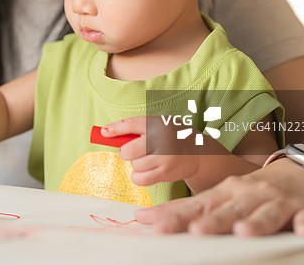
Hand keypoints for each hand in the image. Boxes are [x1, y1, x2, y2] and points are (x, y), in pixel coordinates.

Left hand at [103, 116, 217, 186]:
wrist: (199, 153)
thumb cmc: (172, 137)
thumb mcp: (159, 125)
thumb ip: (137, 129)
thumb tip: (106, 134)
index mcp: (158, 123)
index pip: (132, 124)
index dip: (115, 129)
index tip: (103, 132)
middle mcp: (161, 140)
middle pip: (128, 151)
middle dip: (125, 153)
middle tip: (132, 152)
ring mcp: (164, 157)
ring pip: (134, 165)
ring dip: (136, 165)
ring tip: (147, 160)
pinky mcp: (165, 173)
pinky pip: (140, 179)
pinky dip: (138, 177)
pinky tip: (147, 171)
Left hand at [134, 158, 303, 235]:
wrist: (297, 174)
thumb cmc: (250, 192)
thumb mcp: (219, 196)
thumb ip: (187, 210)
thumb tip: (144, 218)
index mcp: (224, 192)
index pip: (196, 205)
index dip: (176, 215)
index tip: (156, 225)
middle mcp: (247, 193)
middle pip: (228, 209)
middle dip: (212, 220)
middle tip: (197, 231)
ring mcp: (276, 200)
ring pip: (265, 212)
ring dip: (255, 222)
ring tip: (244, 232)